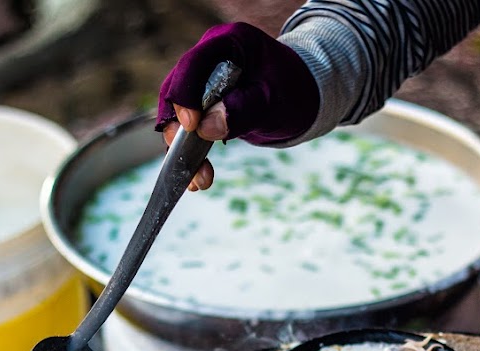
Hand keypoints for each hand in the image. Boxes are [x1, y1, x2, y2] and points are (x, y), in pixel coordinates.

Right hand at [156, 22, 319, 191]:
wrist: (302, 95)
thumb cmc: (293, 90)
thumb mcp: (274, 101)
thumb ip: (243, 110)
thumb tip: (205, 128)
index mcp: (229, 42)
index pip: (194, 64)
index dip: (186, 95)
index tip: (191, 126)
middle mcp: (209, 56)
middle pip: (178, 90)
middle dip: (180, 130)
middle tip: (188, 162)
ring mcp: (203, 78)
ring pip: (178, 112)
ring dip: (182, 148)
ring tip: (198, 180)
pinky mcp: (203, 101)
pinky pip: (189, 126)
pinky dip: (192, 152)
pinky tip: (198, 177)